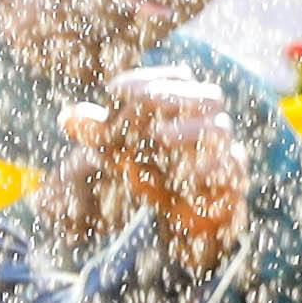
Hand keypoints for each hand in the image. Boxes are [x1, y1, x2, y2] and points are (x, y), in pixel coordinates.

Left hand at [60, 71, 247, 261]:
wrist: (178, 224)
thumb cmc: (151, 176)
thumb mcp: (117, 154)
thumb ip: (96, 134)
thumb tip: (67, 117)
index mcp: (184, 109)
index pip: (179, 78)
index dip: (147, 77)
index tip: (114, 90)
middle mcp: (207, 125)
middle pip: (209, 96)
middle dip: (177, 96)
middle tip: (146, 101)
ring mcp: (223, 152)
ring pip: (221, 128)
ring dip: (190, 128)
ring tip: (159, 135)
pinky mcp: (232, 183)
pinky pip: (234, 168)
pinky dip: (211, 166)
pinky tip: (184, 171)